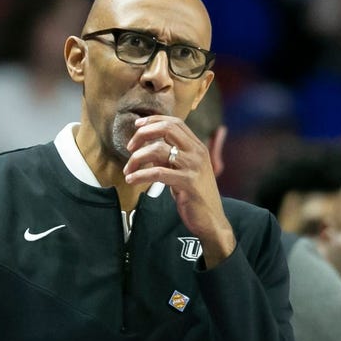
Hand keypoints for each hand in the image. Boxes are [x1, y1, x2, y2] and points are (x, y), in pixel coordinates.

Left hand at [123, 115, 235, 266]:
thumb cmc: (196, 196)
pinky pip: (158, 173)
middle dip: (143, 134)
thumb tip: (148, 149)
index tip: (137, 125)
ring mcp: (193, 167)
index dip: (154, 120)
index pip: (175, 122)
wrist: (212, 220)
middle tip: (130, 147)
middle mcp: (197, 153)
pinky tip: (131, 179)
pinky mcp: (187, 183)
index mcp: (198, 147)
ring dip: (137, 158)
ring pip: (158, 150)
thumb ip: (171, 158)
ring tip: (128, 169)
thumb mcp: (185, 171)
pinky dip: (140, 175)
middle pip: (167, 129)